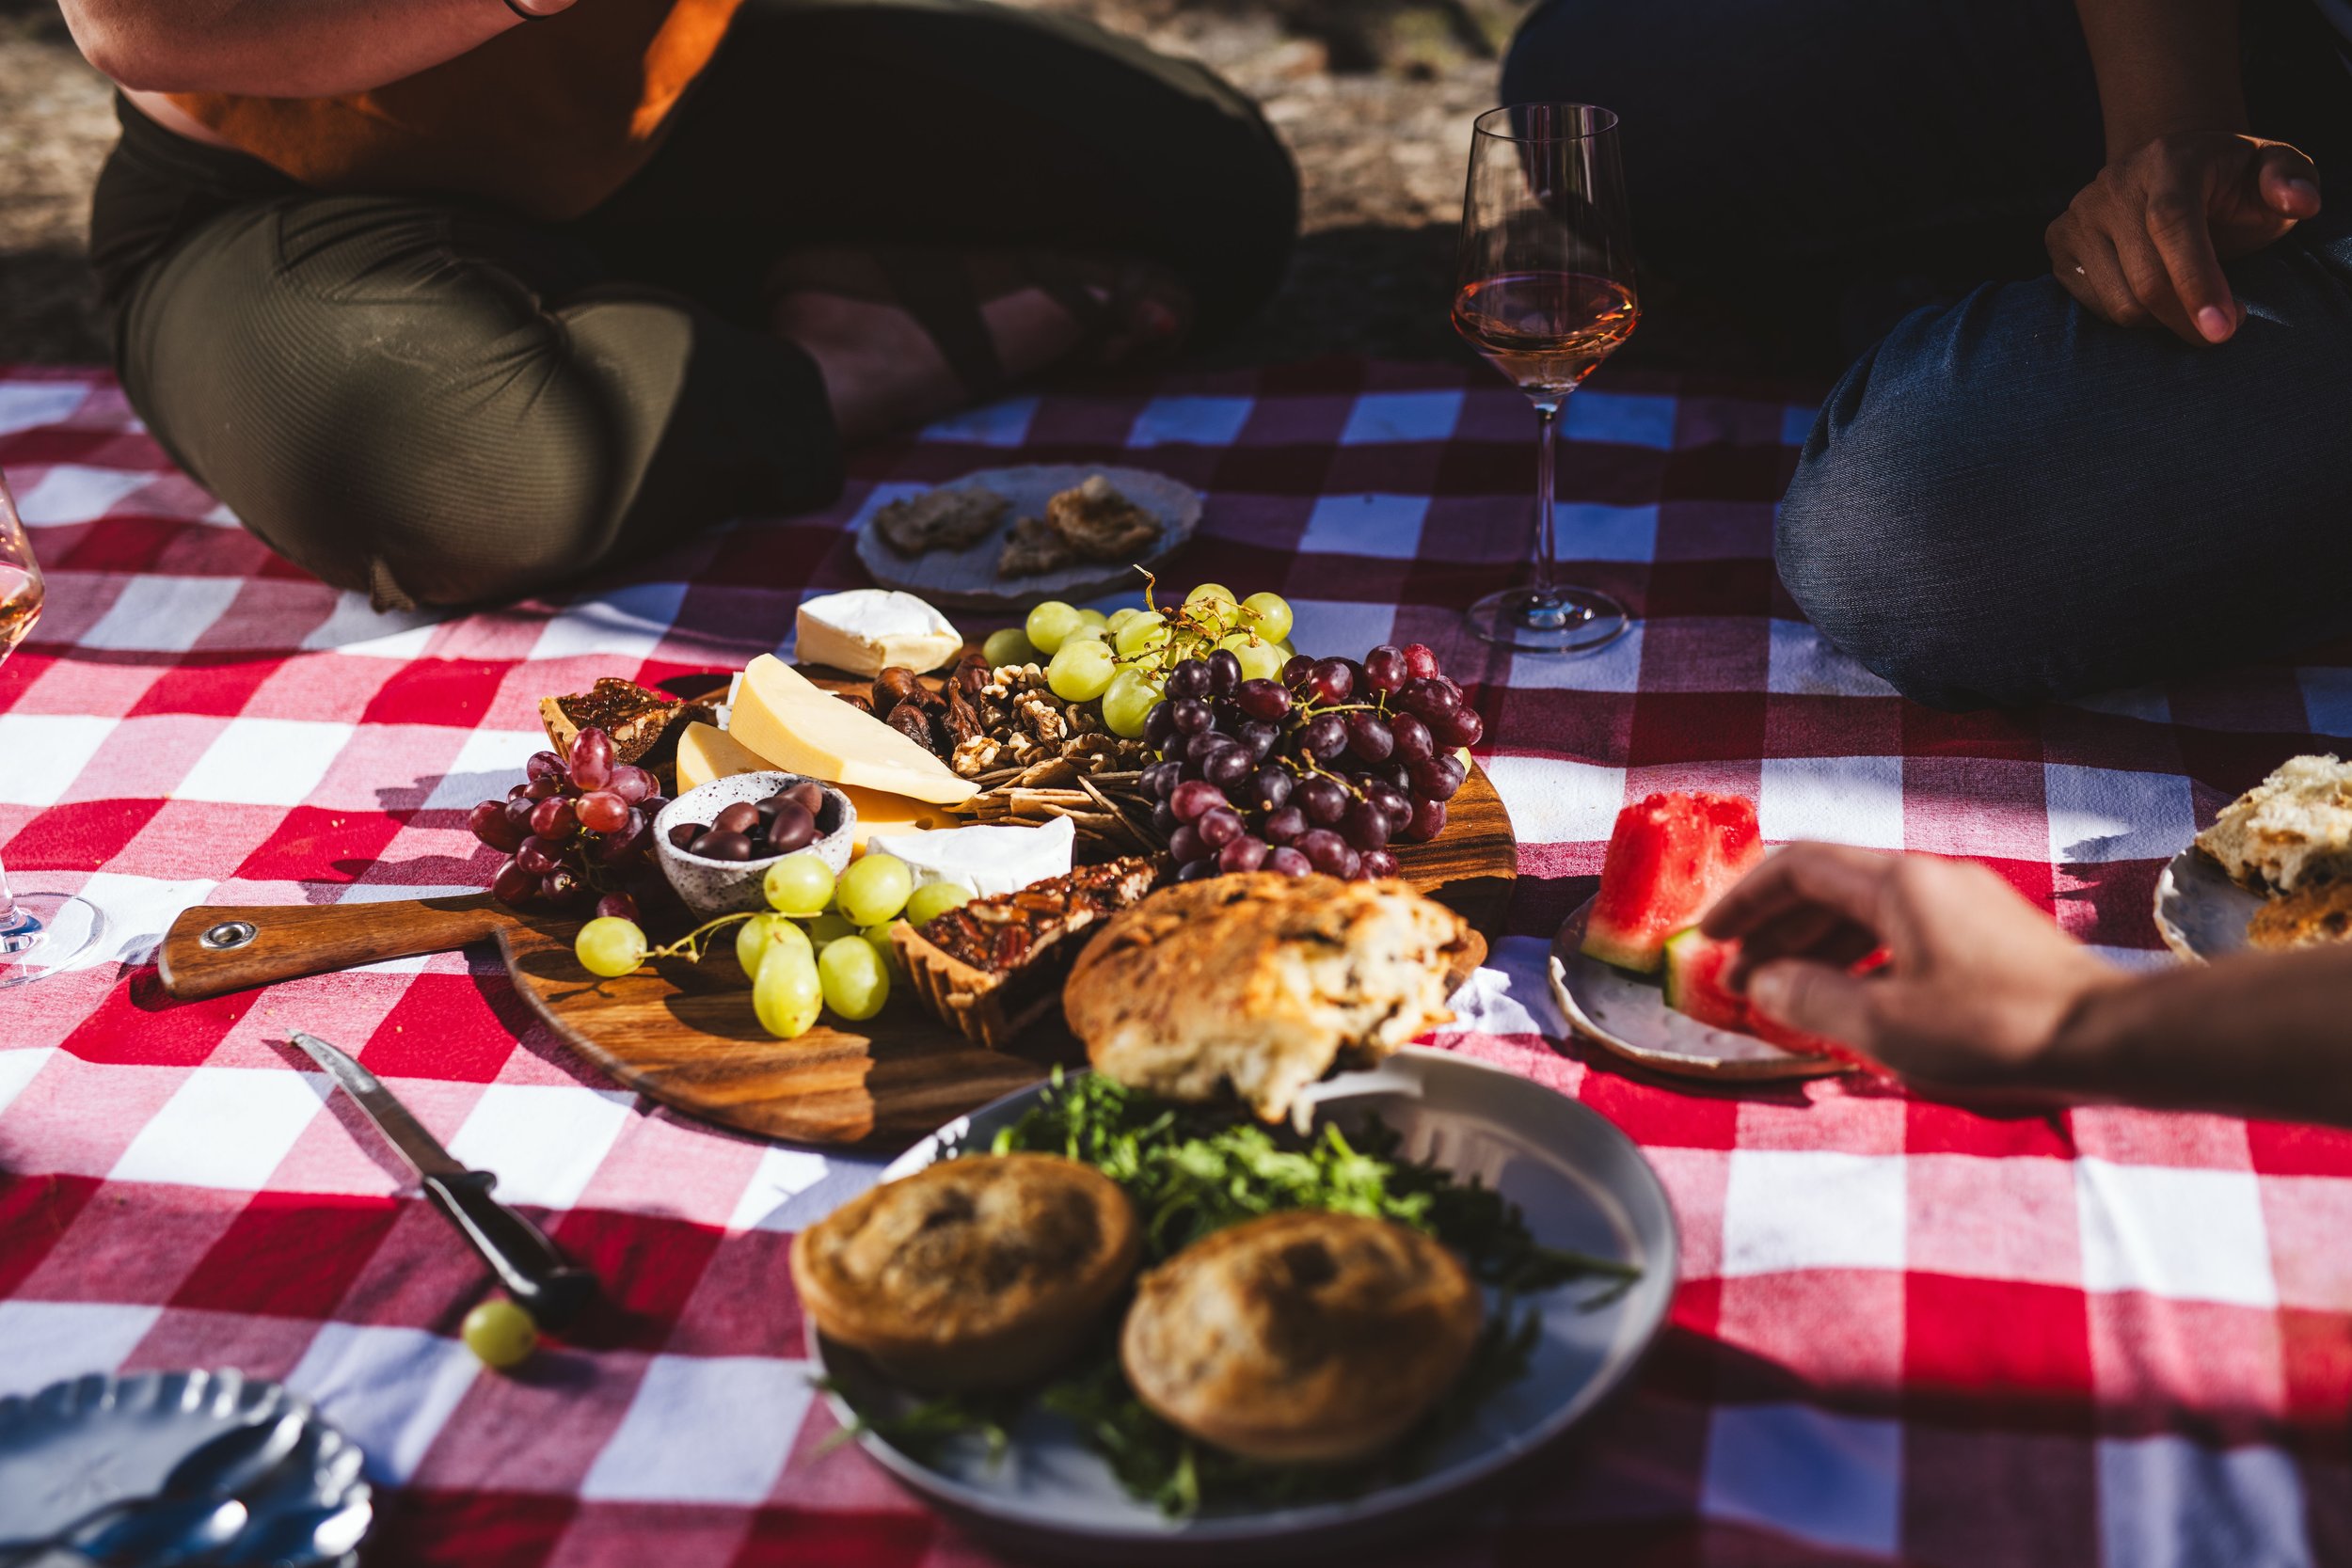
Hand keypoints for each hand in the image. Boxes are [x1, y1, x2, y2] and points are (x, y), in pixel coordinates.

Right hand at [1700, 844, 2123, 1095]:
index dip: (1746, 899)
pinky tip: (1854, 1000)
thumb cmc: (1996, 1029)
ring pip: (1868, 911)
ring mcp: (1966, 904)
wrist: (2109, 1038)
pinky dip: (1862, 958)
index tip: (1711, 936)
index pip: (1798, 866)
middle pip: (1832, 887)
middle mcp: (1931, 879)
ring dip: (1818, 947)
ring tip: (1787, 993)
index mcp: (1899, 883)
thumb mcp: (1884, 1025)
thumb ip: (1811, 1000)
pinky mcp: (1991, 936)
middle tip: (1740, 976)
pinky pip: (1904, 932)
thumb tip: (1765, 985)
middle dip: (1776, 930)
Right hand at [2045, 131, 2319, 344]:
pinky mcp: (2058, 241)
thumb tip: (2299, 202)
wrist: (2169, 174)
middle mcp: (2111, 184)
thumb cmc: (2230, 182)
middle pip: (2144, 277)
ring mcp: (2078, 213)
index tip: (2225, 328)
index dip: (2197, 281)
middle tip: (2225, 329)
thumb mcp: (2274, 171)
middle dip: (2189, 318)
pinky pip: (2094, 306)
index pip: (2172, 224)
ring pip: (2118, 302)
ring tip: (2193, 307)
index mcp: (2167, 159)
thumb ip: (2293, 179)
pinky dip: (2133, 317)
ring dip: (2164, 322)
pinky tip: (2156, 298)